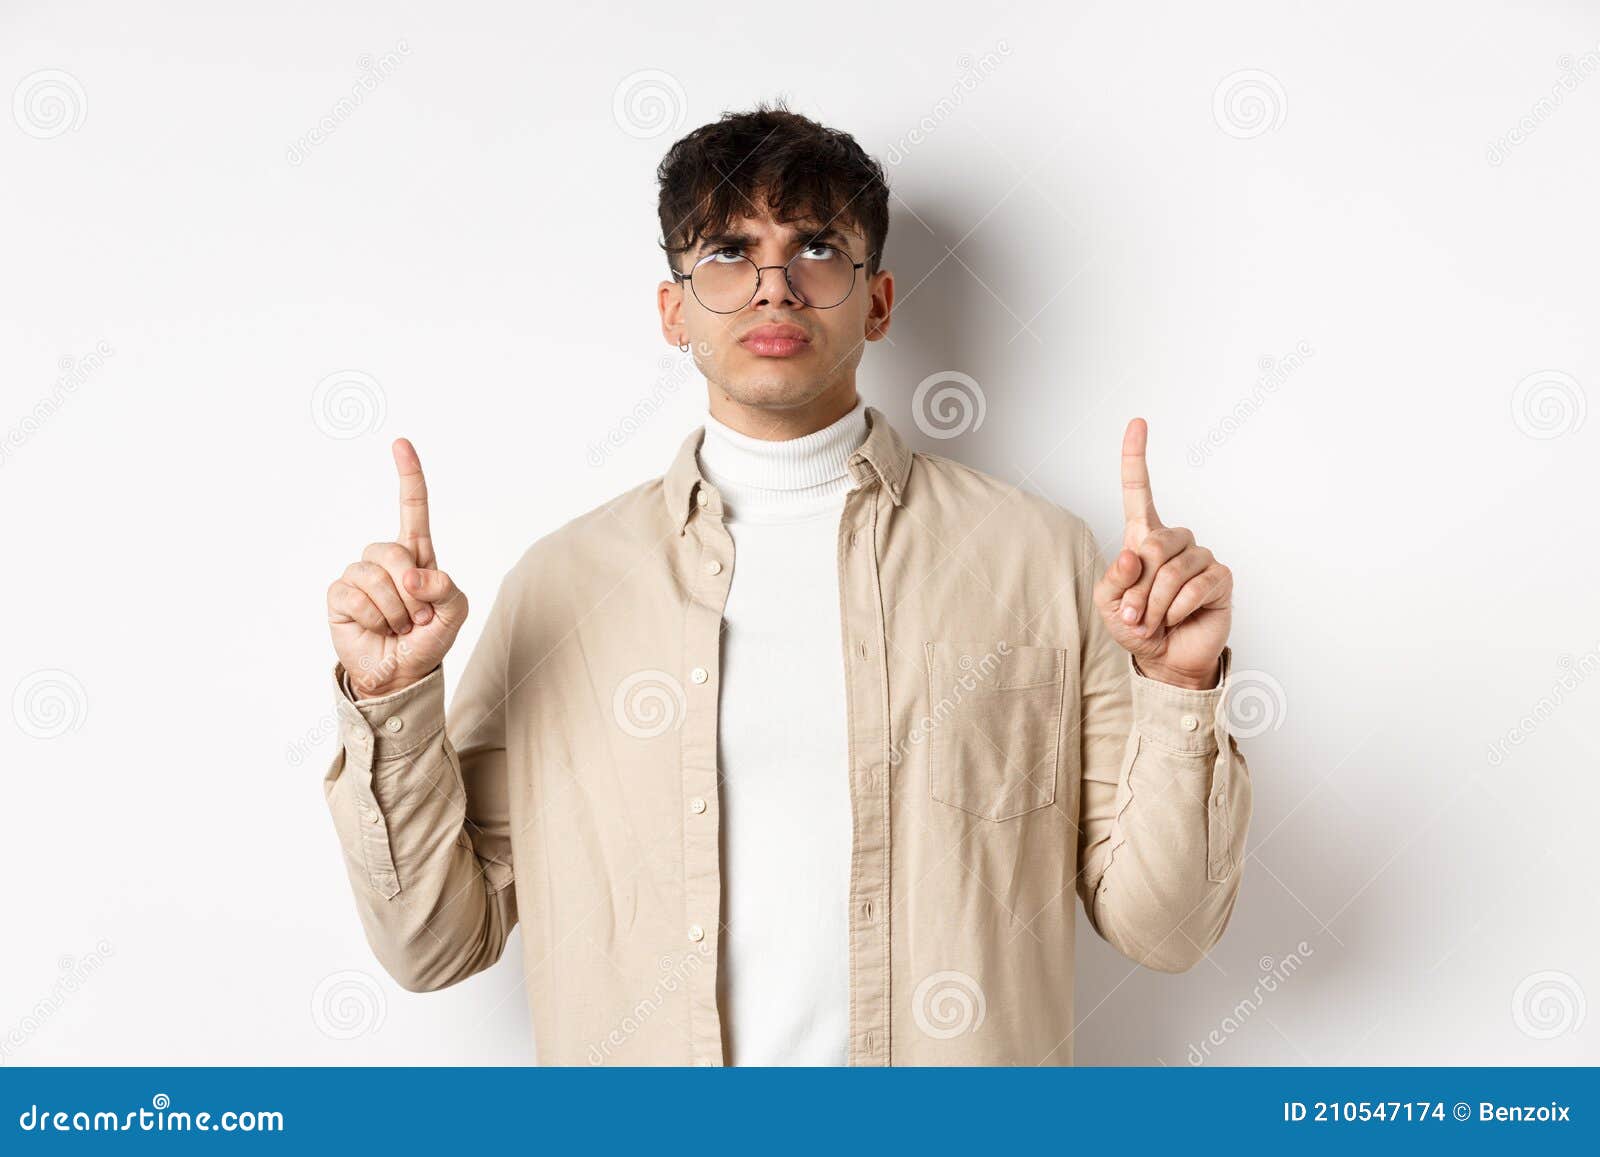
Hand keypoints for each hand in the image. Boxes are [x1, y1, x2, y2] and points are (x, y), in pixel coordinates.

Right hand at [326, 438, 468, 697]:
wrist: (400, 673)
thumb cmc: (428, 639)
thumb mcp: (454, 614)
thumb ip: (447, 589)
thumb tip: (411, 576)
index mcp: (417, 555)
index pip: (412, 508)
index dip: (408, 476)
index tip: (401, 444)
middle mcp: (385, 559)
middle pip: (394, 551)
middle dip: (412, 591)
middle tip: (418, 618)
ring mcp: (360, 575)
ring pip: (374, 576)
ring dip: (394, 610)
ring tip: (398, 626)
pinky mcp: (339, 596)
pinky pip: (354, 596)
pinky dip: (373, 618)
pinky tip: (375, 628)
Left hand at [1093, 418, 1231, 688]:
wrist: (1166, 659)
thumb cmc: (1136, 626)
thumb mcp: (1109, 604)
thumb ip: (1115, 578)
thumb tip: (1135, 555)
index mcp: (1143, 537)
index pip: (1139, 490)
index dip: (1136, 457)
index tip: (1138, 422)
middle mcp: (1174, 541)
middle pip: (1154, 544)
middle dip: (1138, 587)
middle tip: (1133, 615)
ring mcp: (1200, 557)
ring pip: (1172, 570)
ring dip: (1154, 604)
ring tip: (1152, 622)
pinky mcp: (1220, 578)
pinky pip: (1193, 588)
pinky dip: (1176, 610)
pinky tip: (1176, 619)